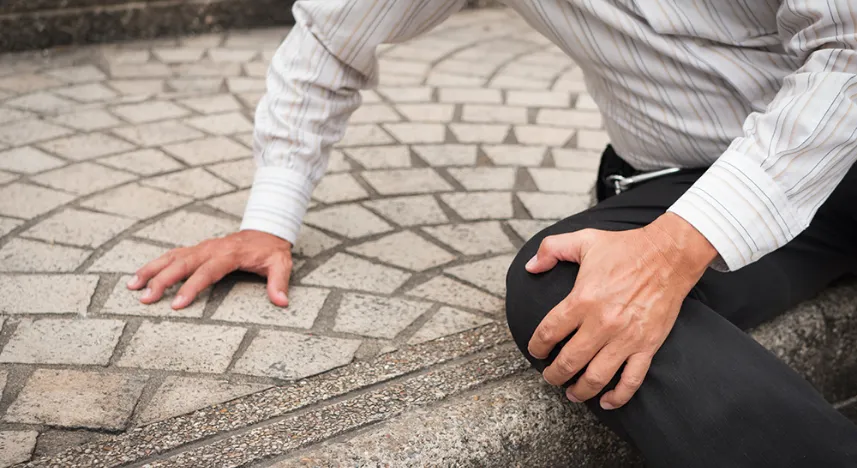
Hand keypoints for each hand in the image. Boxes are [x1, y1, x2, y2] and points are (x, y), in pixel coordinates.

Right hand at [126, 230, 293, 308]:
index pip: (207, 272)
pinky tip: (140, 276)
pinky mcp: (197, 249)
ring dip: (151, 270)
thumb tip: (282, 302)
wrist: (267, 229)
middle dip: (162, 281)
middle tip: (145, 299)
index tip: (177, 305)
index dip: (191, 288)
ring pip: (172, 257)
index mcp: (229, 254)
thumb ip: (279, 282)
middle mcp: (211, 248)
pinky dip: (155, 264)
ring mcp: (202, 247)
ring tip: (132, 286)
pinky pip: (173, 255)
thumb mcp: (281, 264)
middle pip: (182, 264)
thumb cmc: (271, 250)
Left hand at [525, 213, 716, 409]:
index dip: (537, 346)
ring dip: (579, 391)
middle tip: (549, 376)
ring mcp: (626, 338)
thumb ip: (551, 249)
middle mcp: (602, 323)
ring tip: (571, 393)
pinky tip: (606, 401)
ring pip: (596, 377)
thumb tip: (530, 267)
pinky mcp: (647, 345)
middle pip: (568, 361)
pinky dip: (617, 397)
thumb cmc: (626, 248)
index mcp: (583, 299)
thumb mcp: (584, 240)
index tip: (535, 351)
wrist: (669, 255)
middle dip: (553, 374)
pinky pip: (631, 380)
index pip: (549, 332)